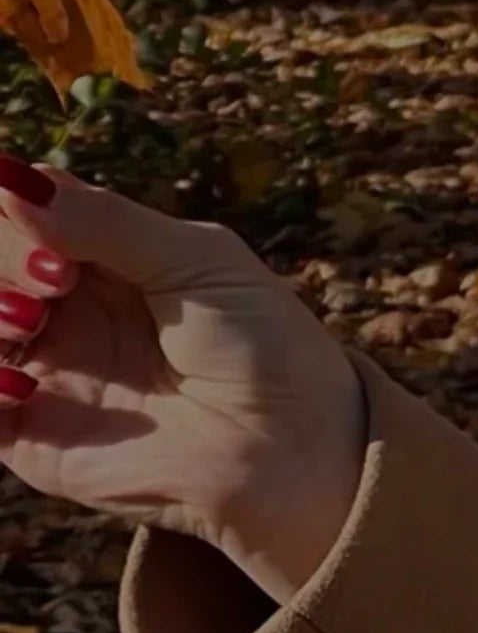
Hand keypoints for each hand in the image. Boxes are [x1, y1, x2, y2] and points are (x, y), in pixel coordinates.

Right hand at [0, 162, 365, 603]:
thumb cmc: (266, 349)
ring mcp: (43, 368)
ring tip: (28, 320)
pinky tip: (19, 385)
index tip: (34, 217)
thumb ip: (105, 222)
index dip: (12, 207)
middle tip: (55, 281)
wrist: (292, 454)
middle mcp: (59, 305)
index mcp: (98, 253)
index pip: (19, 210)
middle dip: (2, 256)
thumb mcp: (197, 262)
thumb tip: (10, 179)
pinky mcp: (32, 435)